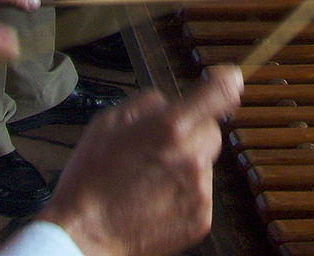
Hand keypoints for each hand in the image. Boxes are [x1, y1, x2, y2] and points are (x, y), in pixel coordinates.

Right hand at [42, 66, 242, 255]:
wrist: (84, 234)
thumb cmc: (91, 178)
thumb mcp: (109, 122)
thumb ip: (148, 104)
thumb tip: (171, 102)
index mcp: (170, 128)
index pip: (217, 94)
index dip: (226, 82)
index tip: (228, 80)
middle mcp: (191, 157)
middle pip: (211, 132)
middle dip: (192, 134)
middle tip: (161, 149)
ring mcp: (199, 191)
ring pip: (204, 164)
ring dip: (186, 166)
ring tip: (150, 181)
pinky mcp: (201, 219)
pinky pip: (200, 194)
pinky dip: (184, 195)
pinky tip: (156, 201)